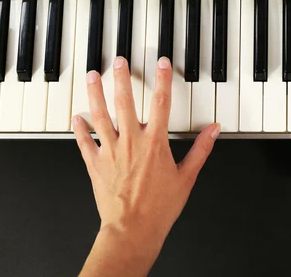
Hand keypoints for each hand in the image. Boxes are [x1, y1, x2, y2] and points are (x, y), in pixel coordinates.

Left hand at [74, 57, 219, 276]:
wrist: (133, 229)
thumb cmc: (160, 207)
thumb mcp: (187, 176)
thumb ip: (201, 149)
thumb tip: (213, 130)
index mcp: (155, 143)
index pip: (161, 103)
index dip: (163, 79)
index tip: (161, 63)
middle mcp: (131, 142)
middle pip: (124, 102)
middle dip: (121, 78)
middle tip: (119, 61)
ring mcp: (110, 151)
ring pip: (100, 116)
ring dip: (95, 94)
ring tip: (92, 76)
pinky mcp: (95, 164)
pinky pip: (84, 141)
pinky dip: (79, 128)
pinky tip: (76, 116)